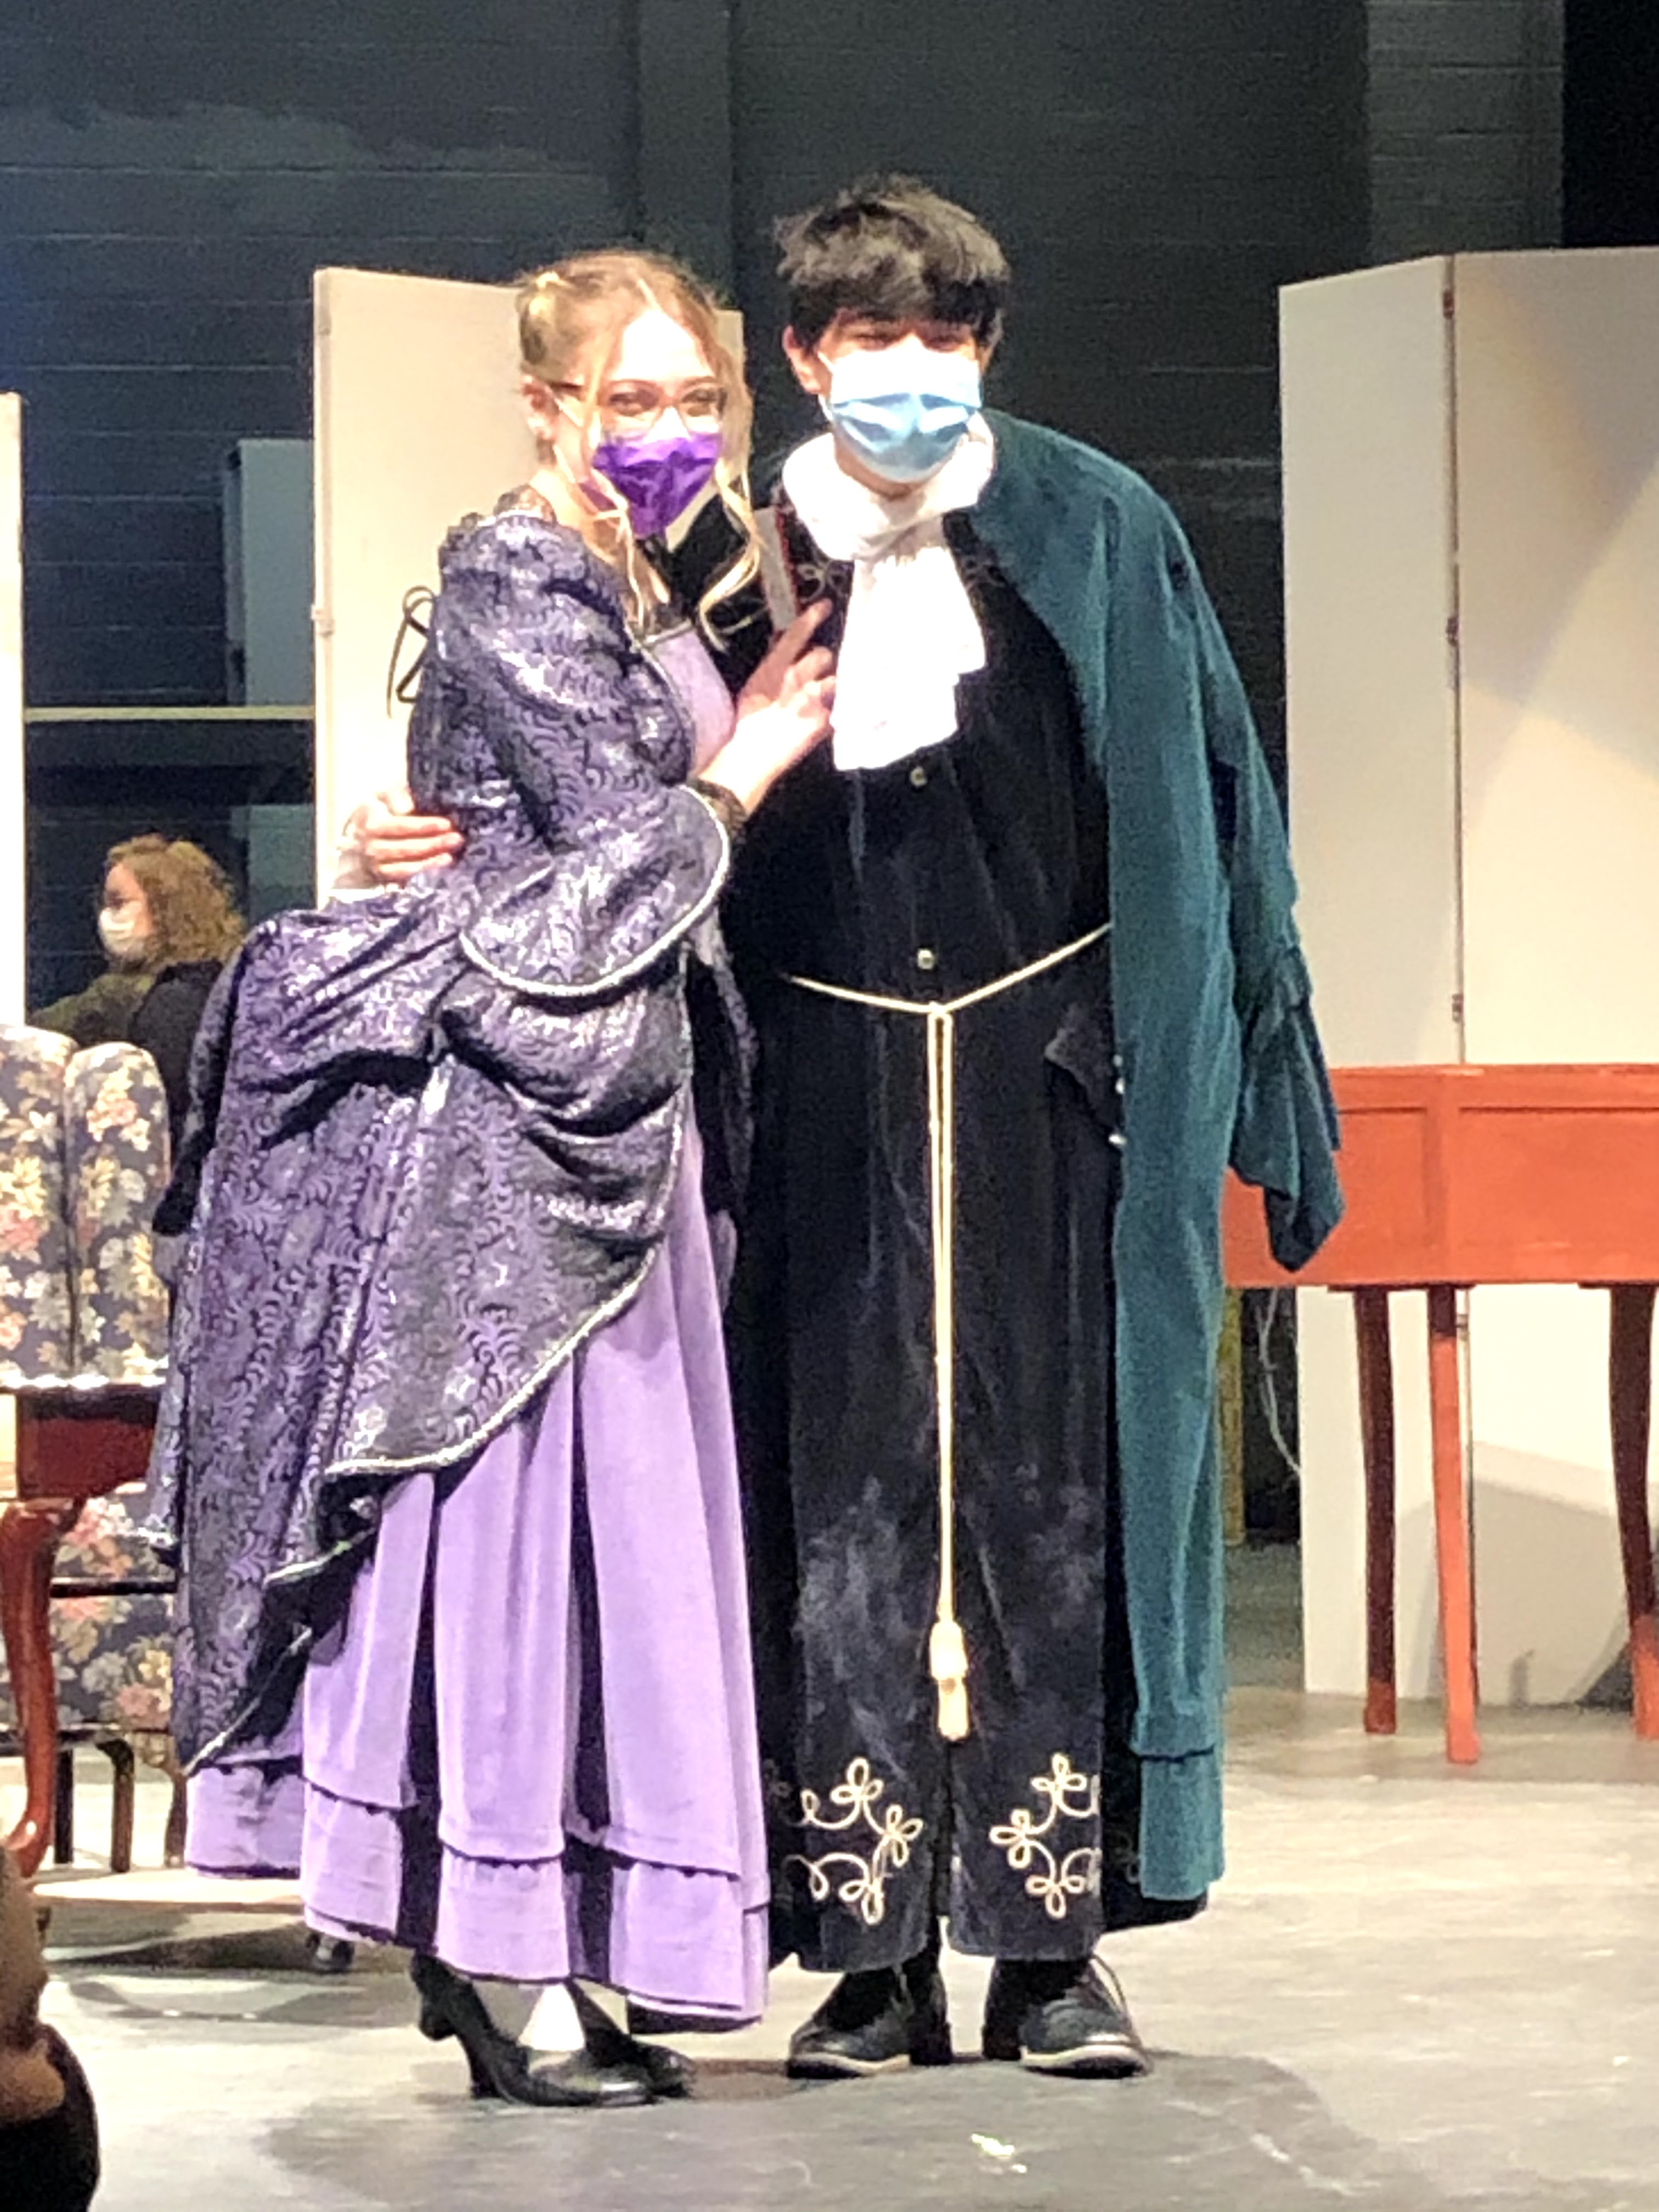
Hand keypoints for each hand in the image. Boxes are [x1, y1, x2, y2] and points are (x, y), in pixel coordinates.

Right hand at [339, 786, 464, 886]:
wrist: (357, 834)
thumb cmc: (376, 810)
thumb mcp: (381, 795)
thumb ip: (394, 794)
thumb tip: (408, 807)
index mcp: (371, 823)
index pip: (401, 826)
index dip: (424, 826)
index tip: (446, 824)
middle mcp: (371, 845)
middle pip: (406, 847)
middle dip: (434, 843)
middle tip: (456, 839)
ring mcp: (375, 863)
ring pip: (406, 865)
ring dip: (431, 859)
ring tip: (450, 853)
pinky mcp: (381, 876)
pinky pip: (404, 875)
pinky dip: (423, 869)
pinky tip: (440, 862)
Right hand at [706, 601, 835, 814]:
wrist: (752, 756)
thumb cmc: (747, 722)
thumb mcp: (753, 684)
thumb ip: (772, 662)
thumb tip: (782, 644)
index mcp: (776, 667)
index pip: (798, 633)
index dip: (813, 616)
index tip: (826, 606)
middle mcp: (799, 678)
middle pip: (824, 655)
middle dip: (823, 661)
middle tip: (817, 671)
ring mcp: (815, 699)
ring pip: (836, 679)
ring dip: (832, 685)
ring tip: (826, 695)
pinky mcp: (826, 720)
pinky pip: (839, 707)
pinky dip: (837, 709)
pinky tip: (832, 715)